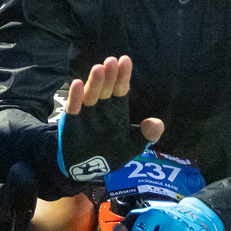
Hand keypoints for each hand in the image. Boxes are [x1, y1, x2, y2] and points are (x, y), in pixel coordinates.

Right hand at [38, 56, 163, 186]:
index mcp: (117, 110)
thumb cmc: (112, 152)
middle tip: (111, 61)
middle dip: (109, 76)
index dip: (123, 76)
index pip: (120, 90)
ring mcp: (87, 114)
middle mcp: (101, 108)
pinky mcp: (72, 123)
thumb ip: (146, 135)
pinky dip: (75, 97)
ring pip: (91, 96)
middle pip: (106, 90)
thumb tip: (158, 123)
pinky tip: (77, 83)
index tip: (125, 60)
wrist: (89, 170)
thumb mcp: (132, 145)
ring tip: (98, 69)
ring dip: (95, 83)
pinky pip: (74, 108)